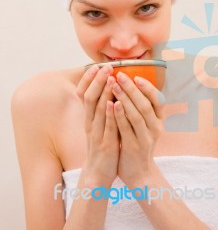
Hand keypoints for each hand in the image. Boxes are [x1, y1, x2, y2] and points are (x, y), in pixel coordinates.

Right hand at [76, 65, 119, 185]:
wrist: (99, 173)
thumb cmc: (103, 144)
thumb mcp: (99, 124)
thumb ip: (102, 108)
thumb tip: (109, 88)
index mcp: (89, 117)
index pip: (84, 94)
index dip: (88, 79)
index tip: (95, 65)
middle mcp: (90, 123)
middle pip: (89, 98)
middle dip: (97, 81)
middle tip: (105, 67)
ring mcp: (97, 133)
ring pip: (97, 110)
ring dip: (104, 93)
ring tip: (110, 79)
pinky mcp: (105, 144)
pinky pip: (107, 127)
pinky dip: (109, 114)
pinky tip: (113, 103)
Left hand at [111, 72, 163, 186]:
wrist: (138, 173)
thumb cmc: (138, 142)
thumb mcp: (145, 125)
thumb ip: (141, 108)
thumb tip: (131, 84)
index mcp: (158, 120)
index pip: (157, 100)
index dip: (147, 87)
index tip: (136, 76)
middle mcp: (155, 128)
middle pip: (145, 104)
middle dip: (132, 88)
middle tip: (120, 75)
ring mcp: (145, 138)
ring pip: (137, 115)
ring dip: (125, 98)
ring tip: (114, 85)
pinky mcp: (134, 147)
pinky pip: (127, 128)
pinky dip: (120, 115)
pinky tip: (112, 104)